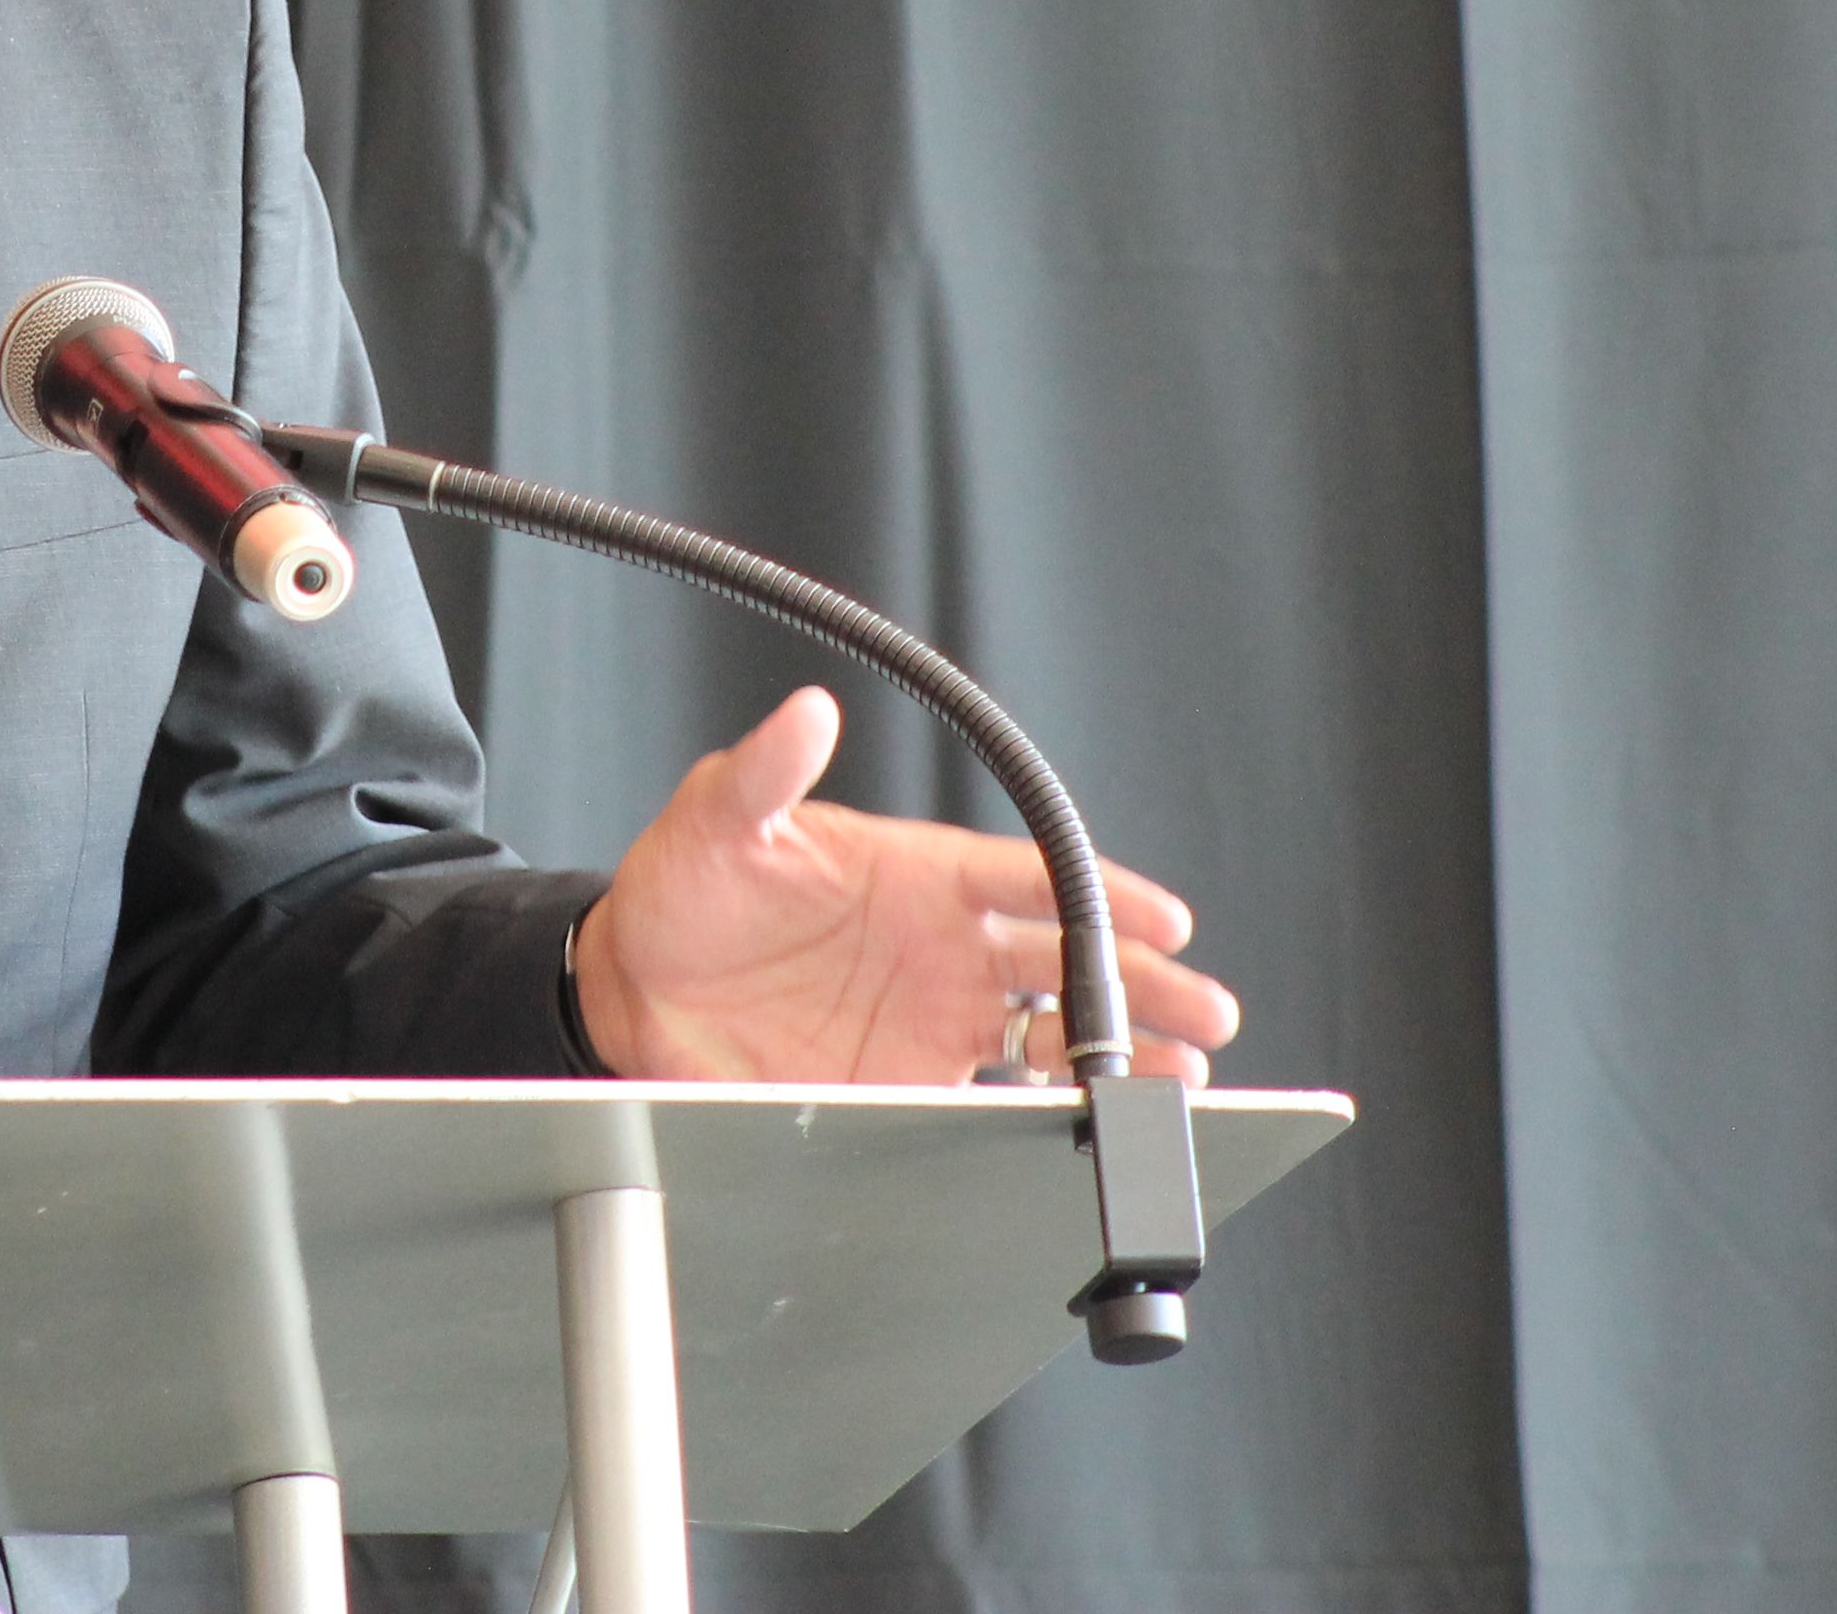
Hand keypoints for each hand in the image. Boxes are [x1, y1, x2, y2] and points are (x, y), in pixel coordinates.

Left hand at [572, 688, 1238, 1084]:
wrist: (632, 986)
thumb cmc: (682, 885)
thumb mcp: (720, 816)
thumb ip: (767, 770)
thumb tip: (807, 710)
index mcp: (918, 872)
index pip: (1029, 876)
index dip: (1101, 894)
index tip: (1165, 917)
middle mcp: (942, 945)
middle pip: (1066, 960)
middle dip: (1141, 984)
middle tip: (1203, 1009)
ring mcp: (931, 1015)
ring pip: (1050, 1035)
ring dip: (1117, 1052)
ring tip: (1182, 1076)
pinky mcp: (904, 1081)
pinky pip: (995, 1099)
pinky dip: (1049, 1112)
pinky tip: (1097, 1125)